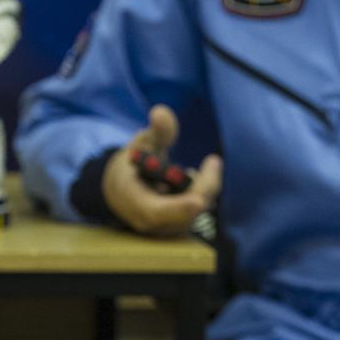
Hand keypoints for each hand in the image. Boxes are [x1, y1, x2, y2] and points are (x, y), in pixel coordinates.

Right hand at [102, 105, 222, 235]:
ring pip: (198, 209)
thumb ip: (155, 132)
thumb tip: (161, 112)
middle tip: (213, 161)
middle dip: (203, 185)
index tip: (199, 201)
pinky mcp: (182, 226)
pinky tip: (202, 178)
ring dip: (205, 185)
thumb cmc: (133, 165)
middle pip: (187, 211)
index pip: (156, 213)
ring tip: (208, 166)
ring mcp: (169, 228)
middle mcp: (153, 222)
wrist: (126, 192)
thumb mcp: (142, 145)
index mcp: (135, 203)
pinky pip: (201, 208)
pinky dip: (205, 189)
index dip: (178, 208)